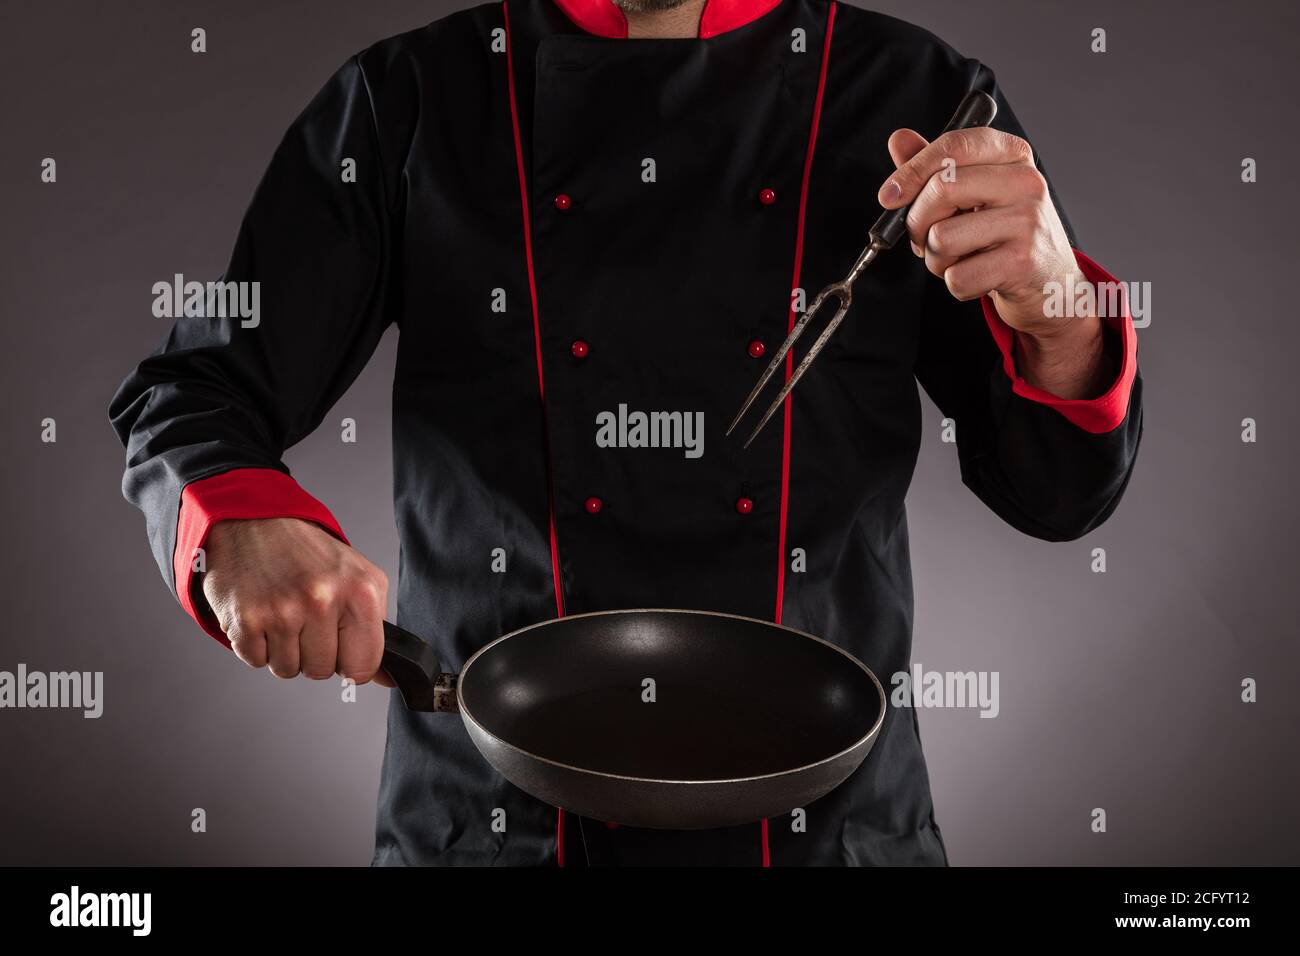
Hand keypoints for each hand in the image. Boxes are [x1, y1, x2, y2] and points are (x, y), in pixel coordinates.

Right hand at [201, 517, 393, 686]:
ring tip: (282, 612)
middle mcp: (322, 600)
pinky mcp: (245, 620)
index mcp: (360, 592)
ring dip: (283, 650)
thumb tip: (390, 678)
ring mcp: (282, 610)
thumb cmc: (308, 554)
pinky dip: (256, 644)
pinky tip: (261, 613)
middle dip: (313, 653)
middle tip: (304, 618)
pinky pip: (256, 661)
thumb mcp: (358, 579)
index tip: (341, 647)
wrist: (253, 521)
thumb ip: (374, 628)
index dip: (351, 662)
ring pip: (287, 670)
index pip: (364, 666)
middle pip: (322, 671)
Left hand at [878, 127, 1111, 398]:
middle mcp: (1025, 182)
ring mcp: (1027, 222)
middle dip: (916, 222)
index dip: (911, 170)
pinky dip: (955, 284)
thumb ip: (935, 167)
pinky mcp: (1021, 262)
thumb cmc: (1004, 234)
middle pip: (941, 190)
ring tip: (958, 258)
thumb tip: (900, 140)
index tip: (888, 196)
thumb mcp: (974, 192)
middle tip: (923, 237)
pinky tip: (977, 277)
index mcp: (1012, 155)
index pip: (953, 145)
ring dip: (935, 259)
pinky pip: (957, 277)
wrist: (1051, 282)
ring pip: (941, 238)